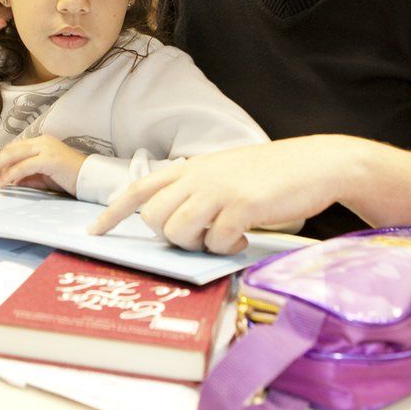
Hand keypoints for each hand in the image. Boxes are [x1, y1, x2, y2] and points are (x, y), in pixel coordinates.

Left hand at [0, 136, 86, 193]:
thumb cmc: (71, 179)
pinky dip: (12, 174)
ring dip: (0, 166)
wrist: (91, 179)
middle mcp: (42, 141)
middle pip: (12, 148)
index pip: (16, 148)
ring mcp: (46, 148)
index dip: (0, 158)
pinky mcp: (49, 159)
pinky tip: (5, 182)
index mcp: (42, 142)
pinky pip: (24, 165)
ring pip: (15, 154)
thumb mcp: (45, 178)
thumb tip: (11, 181)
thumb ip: (28, 177)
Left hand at [89, 137, 358, 252]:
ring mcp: (219, 190)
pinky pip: (215, 241)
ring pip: (178, 232)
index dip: (113, 211)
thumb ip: (197, 190)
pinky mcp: (242, 206)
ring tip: (225, 234)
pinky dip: (227, 246)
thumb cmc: (271, 174)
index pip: (140, 188)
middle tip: (202, 234)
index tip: (94, 233)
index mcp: (191, 167)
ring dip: (199, 244)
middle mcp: (198, 176)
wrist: (316, 163)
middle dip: (172, 236)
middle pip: (155, 219)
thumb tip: (173, 223)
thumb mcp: (225, 173)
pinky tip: (245, 234)